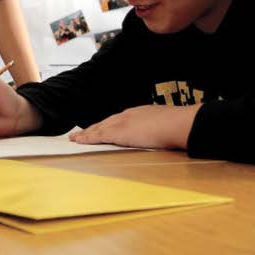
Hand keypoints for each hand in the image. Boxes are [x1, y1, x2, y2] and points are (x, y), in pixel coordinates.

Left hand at [69, 104, 198, 148]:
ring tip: (74, 138)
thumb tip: (167, 136)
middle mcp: (128, 115)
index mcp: (140, 113)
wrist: (179, 124)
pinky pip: (97, 136)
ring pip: (98, 128)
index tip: (101, 128)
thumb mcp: (168, 124)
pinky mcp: (118, 133)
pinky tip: (78, 141)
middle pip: (105, 122)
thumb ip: (162, 129)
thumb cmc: (180, 126)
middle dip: (93, 128)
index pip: (119, 119)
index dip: (108, 124)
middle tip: (80, 133)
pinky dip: (86, 138)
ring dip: (86, 134)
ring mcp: (122, 123)